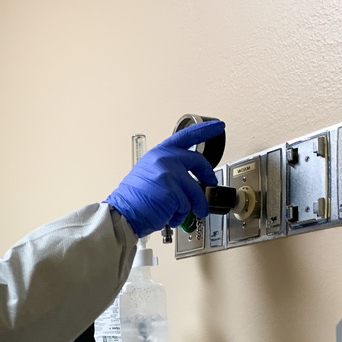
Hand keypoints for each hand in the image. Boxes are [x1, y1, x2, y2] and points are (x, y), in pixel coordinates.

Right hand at [103, 119, 224, 236]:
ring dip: (191, 206)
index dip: (205, 130)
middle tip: (210, 185)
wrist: (123, 213)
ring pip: (195, 191)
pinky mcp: (173, 191)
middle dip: (208, 177)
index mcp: (159, 153)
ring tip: (178, 212)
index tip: (218, 126)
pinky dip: (180, 215)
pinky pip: (187, 205)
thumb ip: (170, 168)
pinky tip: (169, 215)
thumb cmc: (134, 199)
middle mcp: (165, 159)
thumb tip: (189, 178)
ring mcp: (169, 174)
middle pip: (198, 162)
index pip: (186, 136)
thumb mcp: (149, 173)